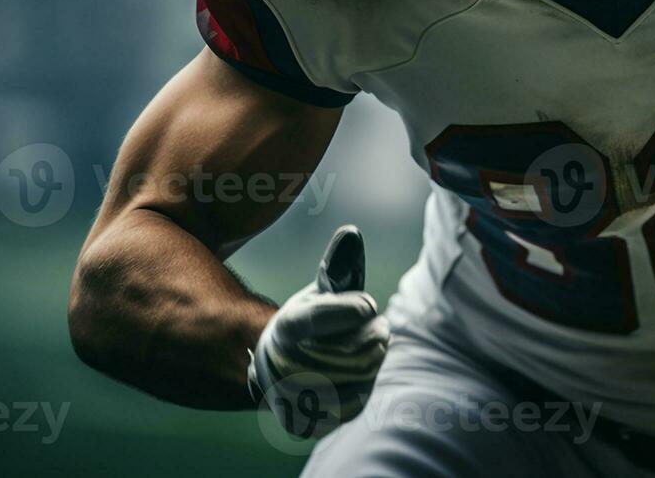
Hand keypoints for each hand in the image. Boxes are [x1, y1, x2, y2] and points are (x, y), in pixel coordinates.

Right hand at [248, 225, 389, 437]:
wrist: (278, 369)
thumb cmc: (311, 320)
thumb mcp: (321, 290)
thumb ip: (339, 266)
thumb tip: (351, 233)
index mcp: (288, 326)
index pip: (315, 319)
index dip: (344, 312)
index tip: (370, 306)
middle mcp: (283, 365)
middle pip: (356, 349)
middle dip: (375, 334)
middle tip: (374, 327)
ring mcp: (294, 398)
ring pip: (363, 375)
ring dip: (373, 359)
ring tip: (363, 348)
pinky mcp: (308, 422)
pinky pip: (357, 402)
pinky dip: (364, 386)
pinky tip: (355, 376)